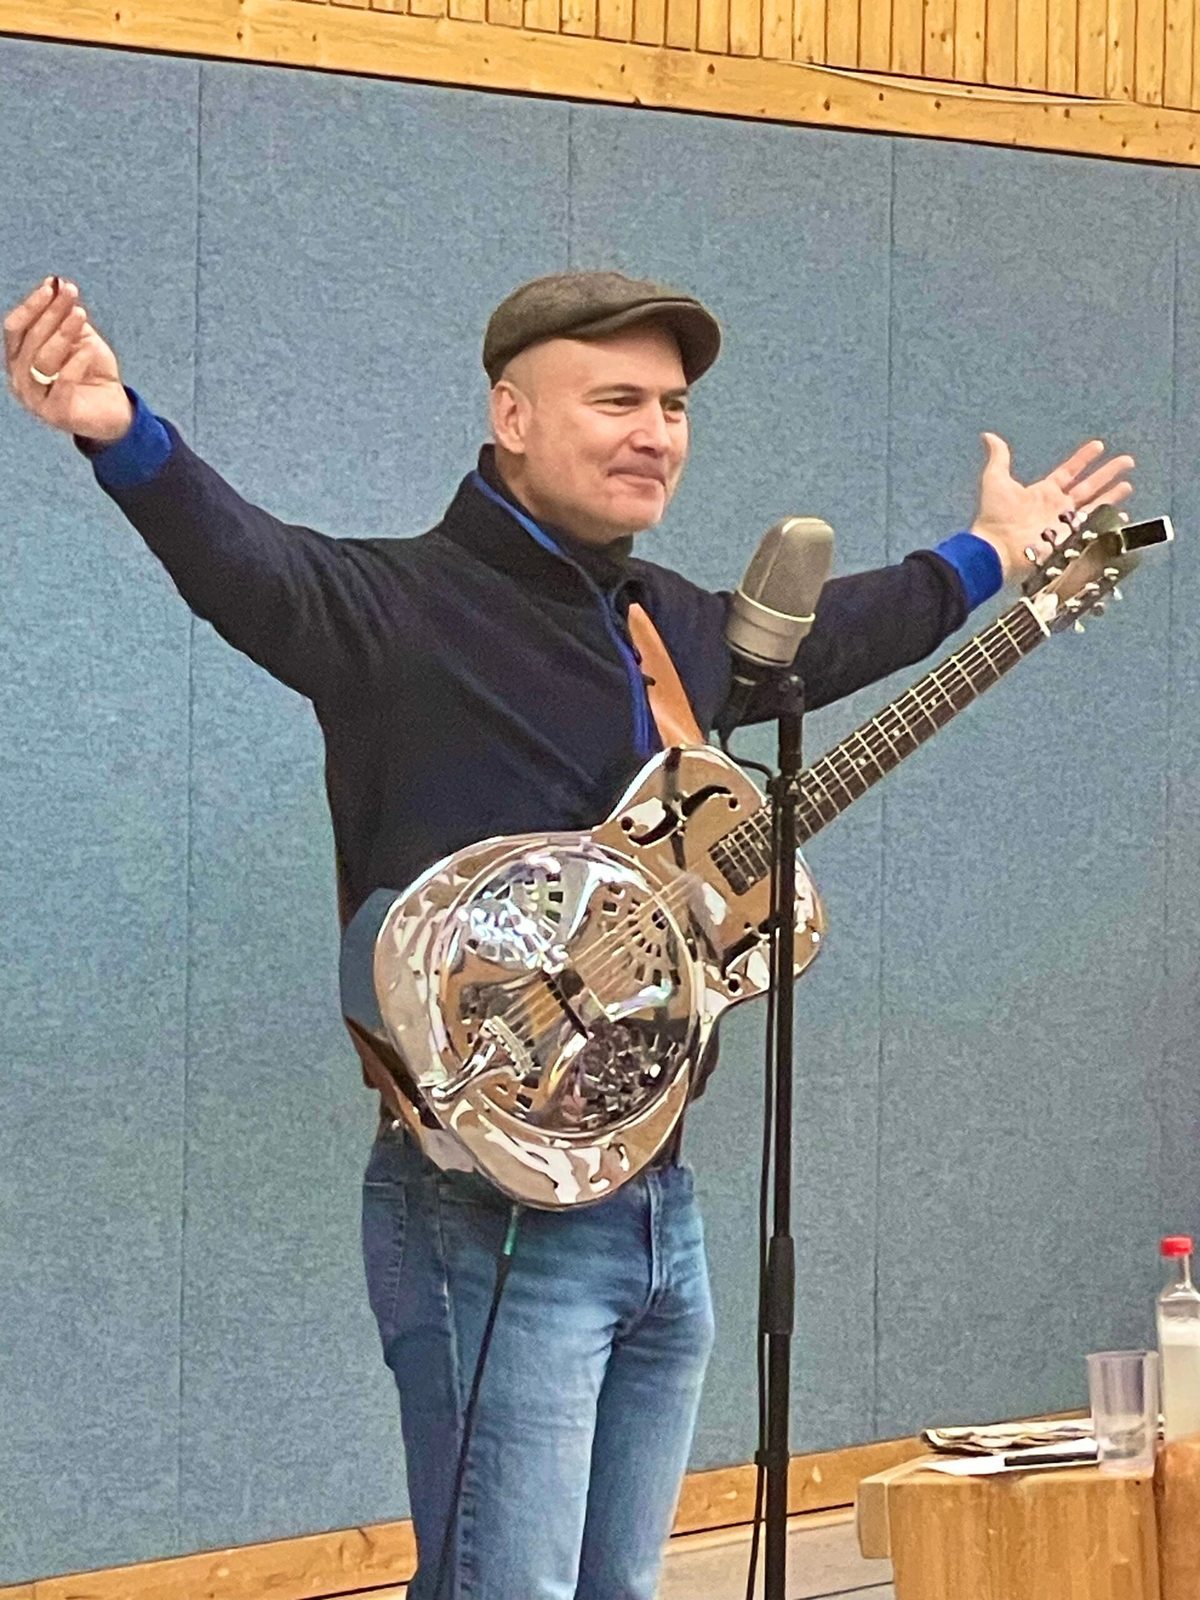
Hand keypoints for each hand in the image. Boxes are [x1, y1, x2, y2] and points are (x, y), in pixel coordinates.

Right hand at [4, 277, 132, 442]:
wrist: (115, 411)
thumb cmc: (92, 373)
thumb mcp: (79, 339)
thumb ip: (66, 316)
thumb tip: (59, 284)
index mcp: (18, 359)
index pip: (15, 327)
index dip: (32, 305)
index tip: (53, 286)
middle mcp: (19, 379)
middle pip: (30, 339)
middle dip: (51, 313)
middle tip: (71, 294)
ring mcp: (35, 399)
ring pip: (42, 360)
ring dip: (62, 333)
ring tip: (81, 315)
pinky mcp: (56, 414)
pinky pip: (62, 384)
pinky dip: (75, 363)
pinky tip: (89, 348)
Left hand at [969, 433, 1134, 581]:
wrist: (996, 548)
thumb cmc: (995, 517)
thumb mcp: (995, 481)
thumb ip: (998, 458)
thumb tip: (988, 436)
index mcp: (1044, 492)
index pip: (1069, 472)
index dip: (1083, 459)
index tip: (1099, 446)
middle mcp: (1058, 506)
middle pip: (1089, 486)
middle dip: (1108, 473)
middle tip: (1128, 461)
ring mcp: (1066, 523)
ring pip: (1096, 505)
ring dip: (1113, 495)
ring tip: (1128, 485)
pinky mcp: (1071, 538)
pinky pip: (1095, 528)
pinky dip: (1110, 522)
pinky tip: (1123, 517)